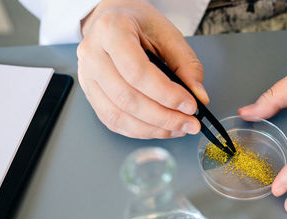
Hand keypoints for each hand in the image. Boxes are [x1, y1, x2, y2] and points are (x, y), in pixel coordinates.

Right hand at [77, 0, 208, 138]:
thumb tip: (199, 97)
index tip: (190, 105)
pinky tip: (159, 128)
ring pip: (118, 115)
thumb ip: (187, 65)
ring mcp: (87, 76)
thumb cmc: (139, 23)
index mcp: (112, 30)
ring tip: (178, 128)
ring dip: (152, 129)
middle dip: (163, 117)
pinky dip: (139, 130)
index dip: (167, 94)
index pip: (138, 72)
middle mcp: (93, 54)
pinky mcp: (90, 93)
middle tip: (189, 123)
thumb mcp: (169, 34)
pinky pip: (112, 121)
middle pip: (127, 98)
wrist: (114, 20)